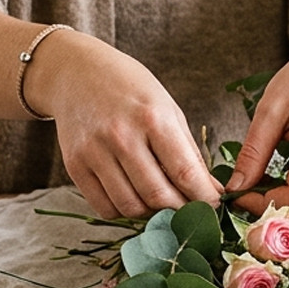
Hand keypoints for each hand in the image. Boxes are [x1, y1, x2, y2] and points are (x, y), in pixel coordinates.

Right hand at [44, 35, 222, 218]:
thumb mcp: (168, 110)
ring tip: (161, 202)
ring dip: (151, 214)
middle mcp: (122, 136)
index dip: (204, 199)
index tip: (214, 208)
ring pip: (130, 207)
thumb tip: (212, 193)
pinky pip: (104, 208)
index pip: (185, 173)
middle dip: (180, 212)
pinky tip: (133, 197)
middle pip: (158, 196)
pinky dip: (124, 212)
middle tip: (189, 211)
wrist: (77, 73)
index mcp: (153, 118)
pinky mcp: (75, 165)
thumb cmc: (130, 90)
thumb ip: (190, 154)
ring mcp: (94, 152)